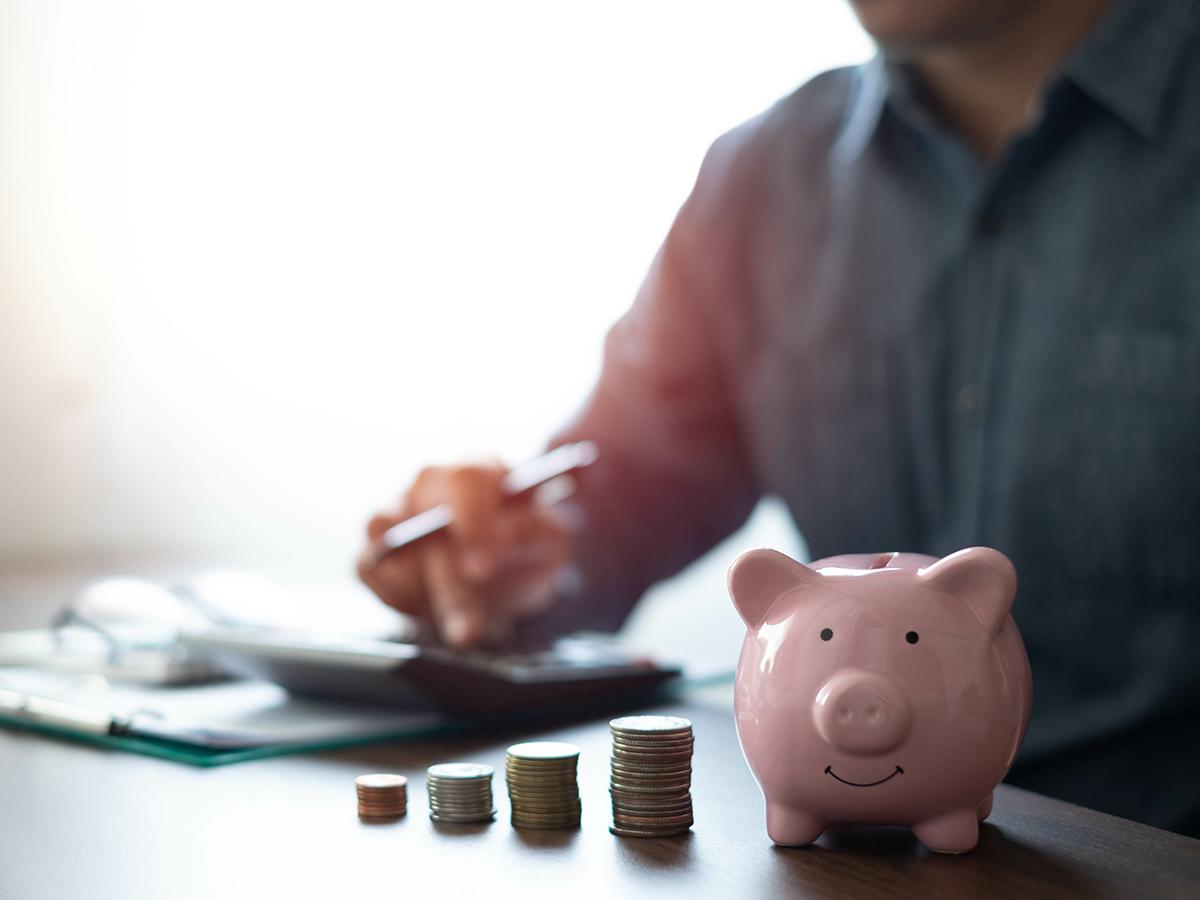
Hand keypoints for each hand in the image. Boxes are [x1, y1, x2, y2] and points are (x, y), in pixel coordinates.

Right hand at [356, 461, 573, 648]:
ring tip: (457, 623)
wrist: (510, 566)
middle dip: (449, 587)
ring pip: (388, 546)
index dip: (472, 524)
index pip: (466, 481)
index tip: (482, 569)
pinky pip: (369, 569)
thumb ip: (535, 530)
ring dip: (420, 593)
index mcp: (478, 471)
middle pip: (424, 524)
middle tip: (468, 629)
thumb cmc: (527, 543)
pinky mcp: (376, 547)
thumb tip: (505, 533)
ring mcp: (398, 511)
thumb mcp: (550, 537)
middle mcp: (431, 483)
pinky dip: (396, 596)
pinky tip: (426, 609)